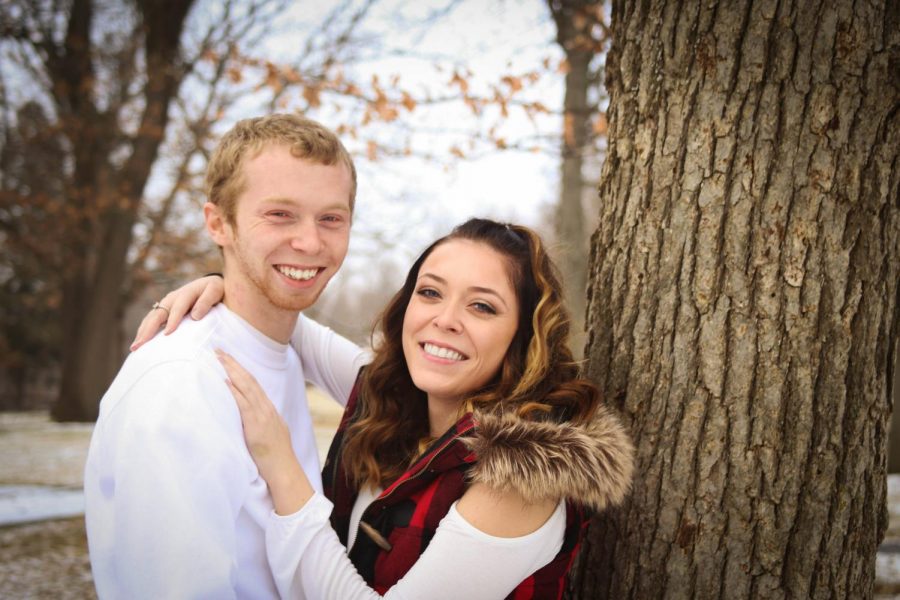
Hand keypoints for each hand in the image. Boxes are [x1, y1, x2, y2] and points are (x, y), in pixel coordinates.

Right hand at [130, 275, 224, 349]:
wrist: (209, 285)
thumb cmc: (213, 289)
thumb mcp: (214, 290)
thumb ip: (206, 301)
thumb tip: (194, 316)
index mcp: (185, 294)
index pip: (177, 309)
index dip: (172, 320)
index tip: (167, 334)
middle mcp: (172, 299)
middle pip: (157, 314)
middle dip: (148, 330)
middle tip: (140, 344)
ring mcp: (166, 304)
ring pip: (151, 318)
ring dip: (142, 332)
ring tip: (135, 347)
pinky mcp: (164, 310)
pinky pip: (152, 320)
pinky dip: (144, 330)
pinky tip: (140, 342)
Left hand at [216, 349, 313, 514]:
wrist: (285, 471)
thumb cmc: (276, 458)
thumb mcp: (271, 435)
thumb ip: (261, 423)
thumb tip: (250, 418)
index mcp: (270, 410)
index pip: (254, 384)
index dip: (241, 370)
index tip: (230, 358)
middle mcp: (267, 409)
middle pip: (249, 380)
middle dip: (234, 363)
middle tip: (219, 349)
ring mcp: (262, 416)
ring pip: (246, 387)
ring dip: (232, 370)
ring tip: (220, 358)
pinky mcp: (256, 425)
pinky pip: (243, 404)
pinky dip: (235, 391)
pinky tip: (226, 381)